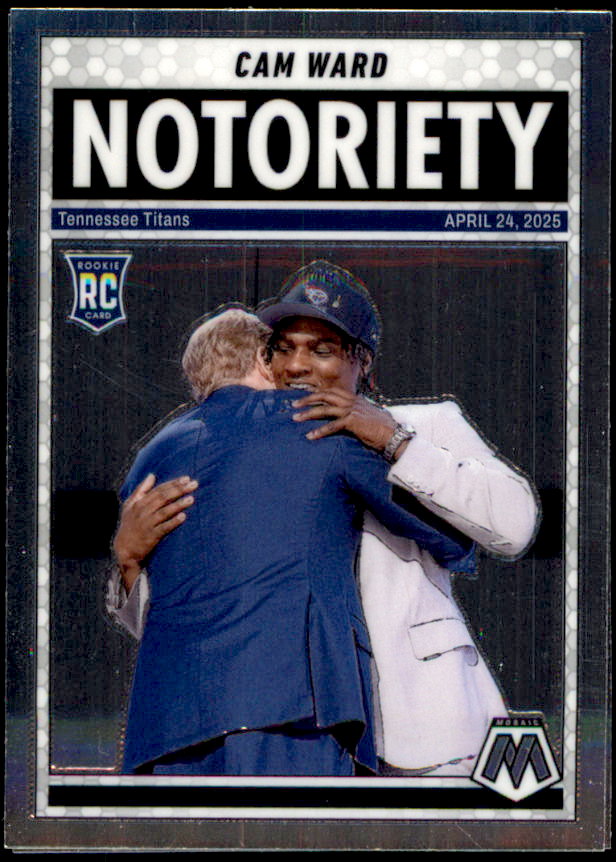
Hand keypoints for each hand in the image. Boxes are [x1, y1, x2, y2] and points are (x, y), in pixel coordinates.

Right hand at [113, 473, 197, 590]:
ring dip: (178, 504)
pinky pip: (163, 528)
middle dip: (179, 490)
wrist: (124, 550)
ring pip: (164, 512)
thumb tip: (152, 475)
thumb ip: (141, 489)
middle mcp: (143, 511)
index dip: (173, 483)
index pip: (159, 490)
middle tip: (194, 485)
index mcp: (139, 503)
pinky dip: (173, 522)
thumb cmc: (129, 525)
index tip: (186, 478)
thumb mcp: (130, 505)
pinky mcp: (151, 537)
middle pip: (163, 498)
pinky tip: (183, 517)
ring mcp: (147, 524)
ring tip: (191, 499)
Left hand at [292, 387, 396, 450]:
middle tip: (294, 405)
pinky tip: (310, 436)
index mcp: (356, 398)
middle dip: (308, 398)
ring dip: (308, 413)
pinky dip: (320, 431)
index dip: (318, 393)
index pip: (333, 391)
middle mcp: (353, 401)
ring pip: (325, 408)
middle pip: (325, 395)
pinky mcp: (353, 422)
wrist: (395, 435)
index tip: (306, 397)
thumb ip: (358, 414)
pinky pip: (332, 426)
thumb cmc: (383, 429)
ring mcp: (353, 410)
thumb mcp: (369, 417)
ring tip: (296, 418)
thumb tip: (350, 417)